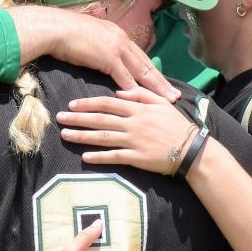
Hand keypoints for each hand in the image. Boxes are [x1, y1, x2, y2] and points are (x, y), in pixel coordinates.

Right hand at [9, 5, 179, 102]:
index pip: (139, 55)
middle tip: (175, 94)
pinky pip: (124, 76)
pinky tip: (143, 100)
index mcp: (117, 34)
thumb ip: (98, 47)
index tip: (162, 81)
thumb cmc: (65, 34)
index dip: (151, 70)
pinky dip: (134, 89)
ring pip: (141, 71)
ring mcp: (116, 47)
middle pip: (146, 64)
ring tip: (167, 99)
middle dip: (161, 81)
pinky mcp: (108, 57)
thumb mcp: (88, 37)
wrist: (55, 28)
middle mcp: (121, 39)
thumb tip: (99, 57)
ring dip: (155, 87)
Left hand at [57, 86, 191, 171]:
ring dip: (82, 136)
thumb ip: (140, 95)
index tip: (72, 104)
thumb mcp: (161, 104)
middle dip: (78, 118)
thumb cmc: (176, 125)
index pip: (108, 103)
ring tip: (65, 135)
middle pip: (100, 119)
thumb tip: (119, 92)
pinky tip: (84, 157)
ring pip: (103, 137)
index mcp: (137, 109)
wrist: (191, 149)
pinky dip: (99, 157)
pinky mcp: (137, 158)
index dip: (88, 103)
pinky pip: (114, 157)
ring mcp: (134, 141)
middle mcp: (133, 123)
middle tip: (59, 118)